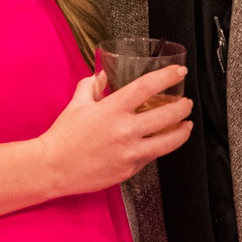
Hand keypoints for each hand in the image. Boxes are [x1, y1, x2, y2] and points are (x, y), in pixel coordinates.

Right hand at [35, 67, 191, 199]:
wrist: (54, 167)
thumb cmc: (64, 137)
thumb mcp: (77, 104)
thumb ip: (92, 86)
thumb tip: (101, 76)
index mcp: (112, 109)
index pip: (147, 87)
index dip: (167, 76)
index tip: (179, 72)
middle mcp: (125, 130)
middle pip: (167, 114)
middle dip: (183, 106)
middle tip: (186, 103)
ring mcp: (130, 152)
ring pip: (169, 141)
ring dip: (182, 131)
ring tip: (187, 125)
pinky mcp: (130, 169)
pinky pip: (152, 157)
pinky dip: (159, 148)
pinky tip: (161, 143)